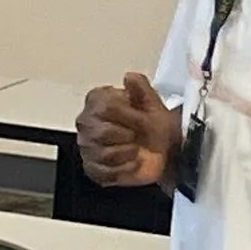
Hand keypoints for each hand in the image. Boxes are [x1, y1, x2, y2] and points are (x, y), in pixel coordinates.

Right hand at [77, 72, 178, 187]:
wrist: (163, 150)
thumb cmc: (154, 125)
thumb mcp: (152, 102)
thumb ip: (140, 87)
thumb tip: (129, 77)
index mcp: (98, 100)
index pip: (106, 107)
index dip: (129, 116)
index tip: (141, 118)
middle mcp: (87, 122)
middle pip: (102, 132)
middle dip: (127, 135)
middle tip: (137, 134)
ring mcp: (87, 146)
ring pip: (104, 153)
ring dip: (128, 152)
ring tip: (135, 148)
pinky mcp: (92, 168)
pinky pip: (106, 172)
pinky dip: (125, 169)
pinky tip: (131, 162)